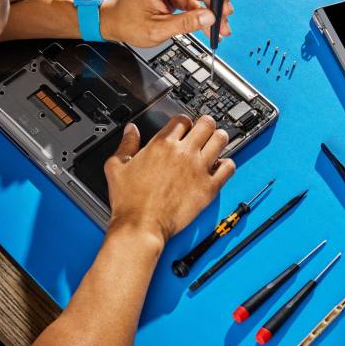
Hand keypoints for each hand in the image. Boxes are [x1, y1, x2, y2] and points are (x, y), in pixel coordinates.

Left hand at [99, 0, 234, 46]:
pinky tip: (211, 26)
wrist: (113, 24)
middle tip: (227, 15)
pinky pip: (193, 2)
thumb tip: (209, 18)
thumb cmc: (127, 23)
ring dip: (212, 10)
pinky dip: (202, 14)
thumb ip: (184, 24)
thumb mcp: (157, 30)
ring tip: (222, 28)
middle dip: (215, 0)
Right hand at [104, 115, 235, 244]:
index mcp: (162, 144)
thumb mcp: (116, 166)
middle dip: (206, 125)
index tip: (185, 129)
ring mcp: (198, 169)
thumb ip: (126, 144)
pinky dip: (227, 164)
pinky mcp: (208, 187)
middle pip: (206, 123)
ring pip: (221, 140)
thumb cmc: (129, 201)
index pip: (182, 119)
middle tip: (204, 132)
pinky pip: (228, 168)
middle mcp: (183, 153)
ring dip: (219, 139)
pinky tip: (220, 167)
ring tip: (215, 145)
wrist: (141, 226)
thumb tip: (131, 130)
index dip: (185, 122)